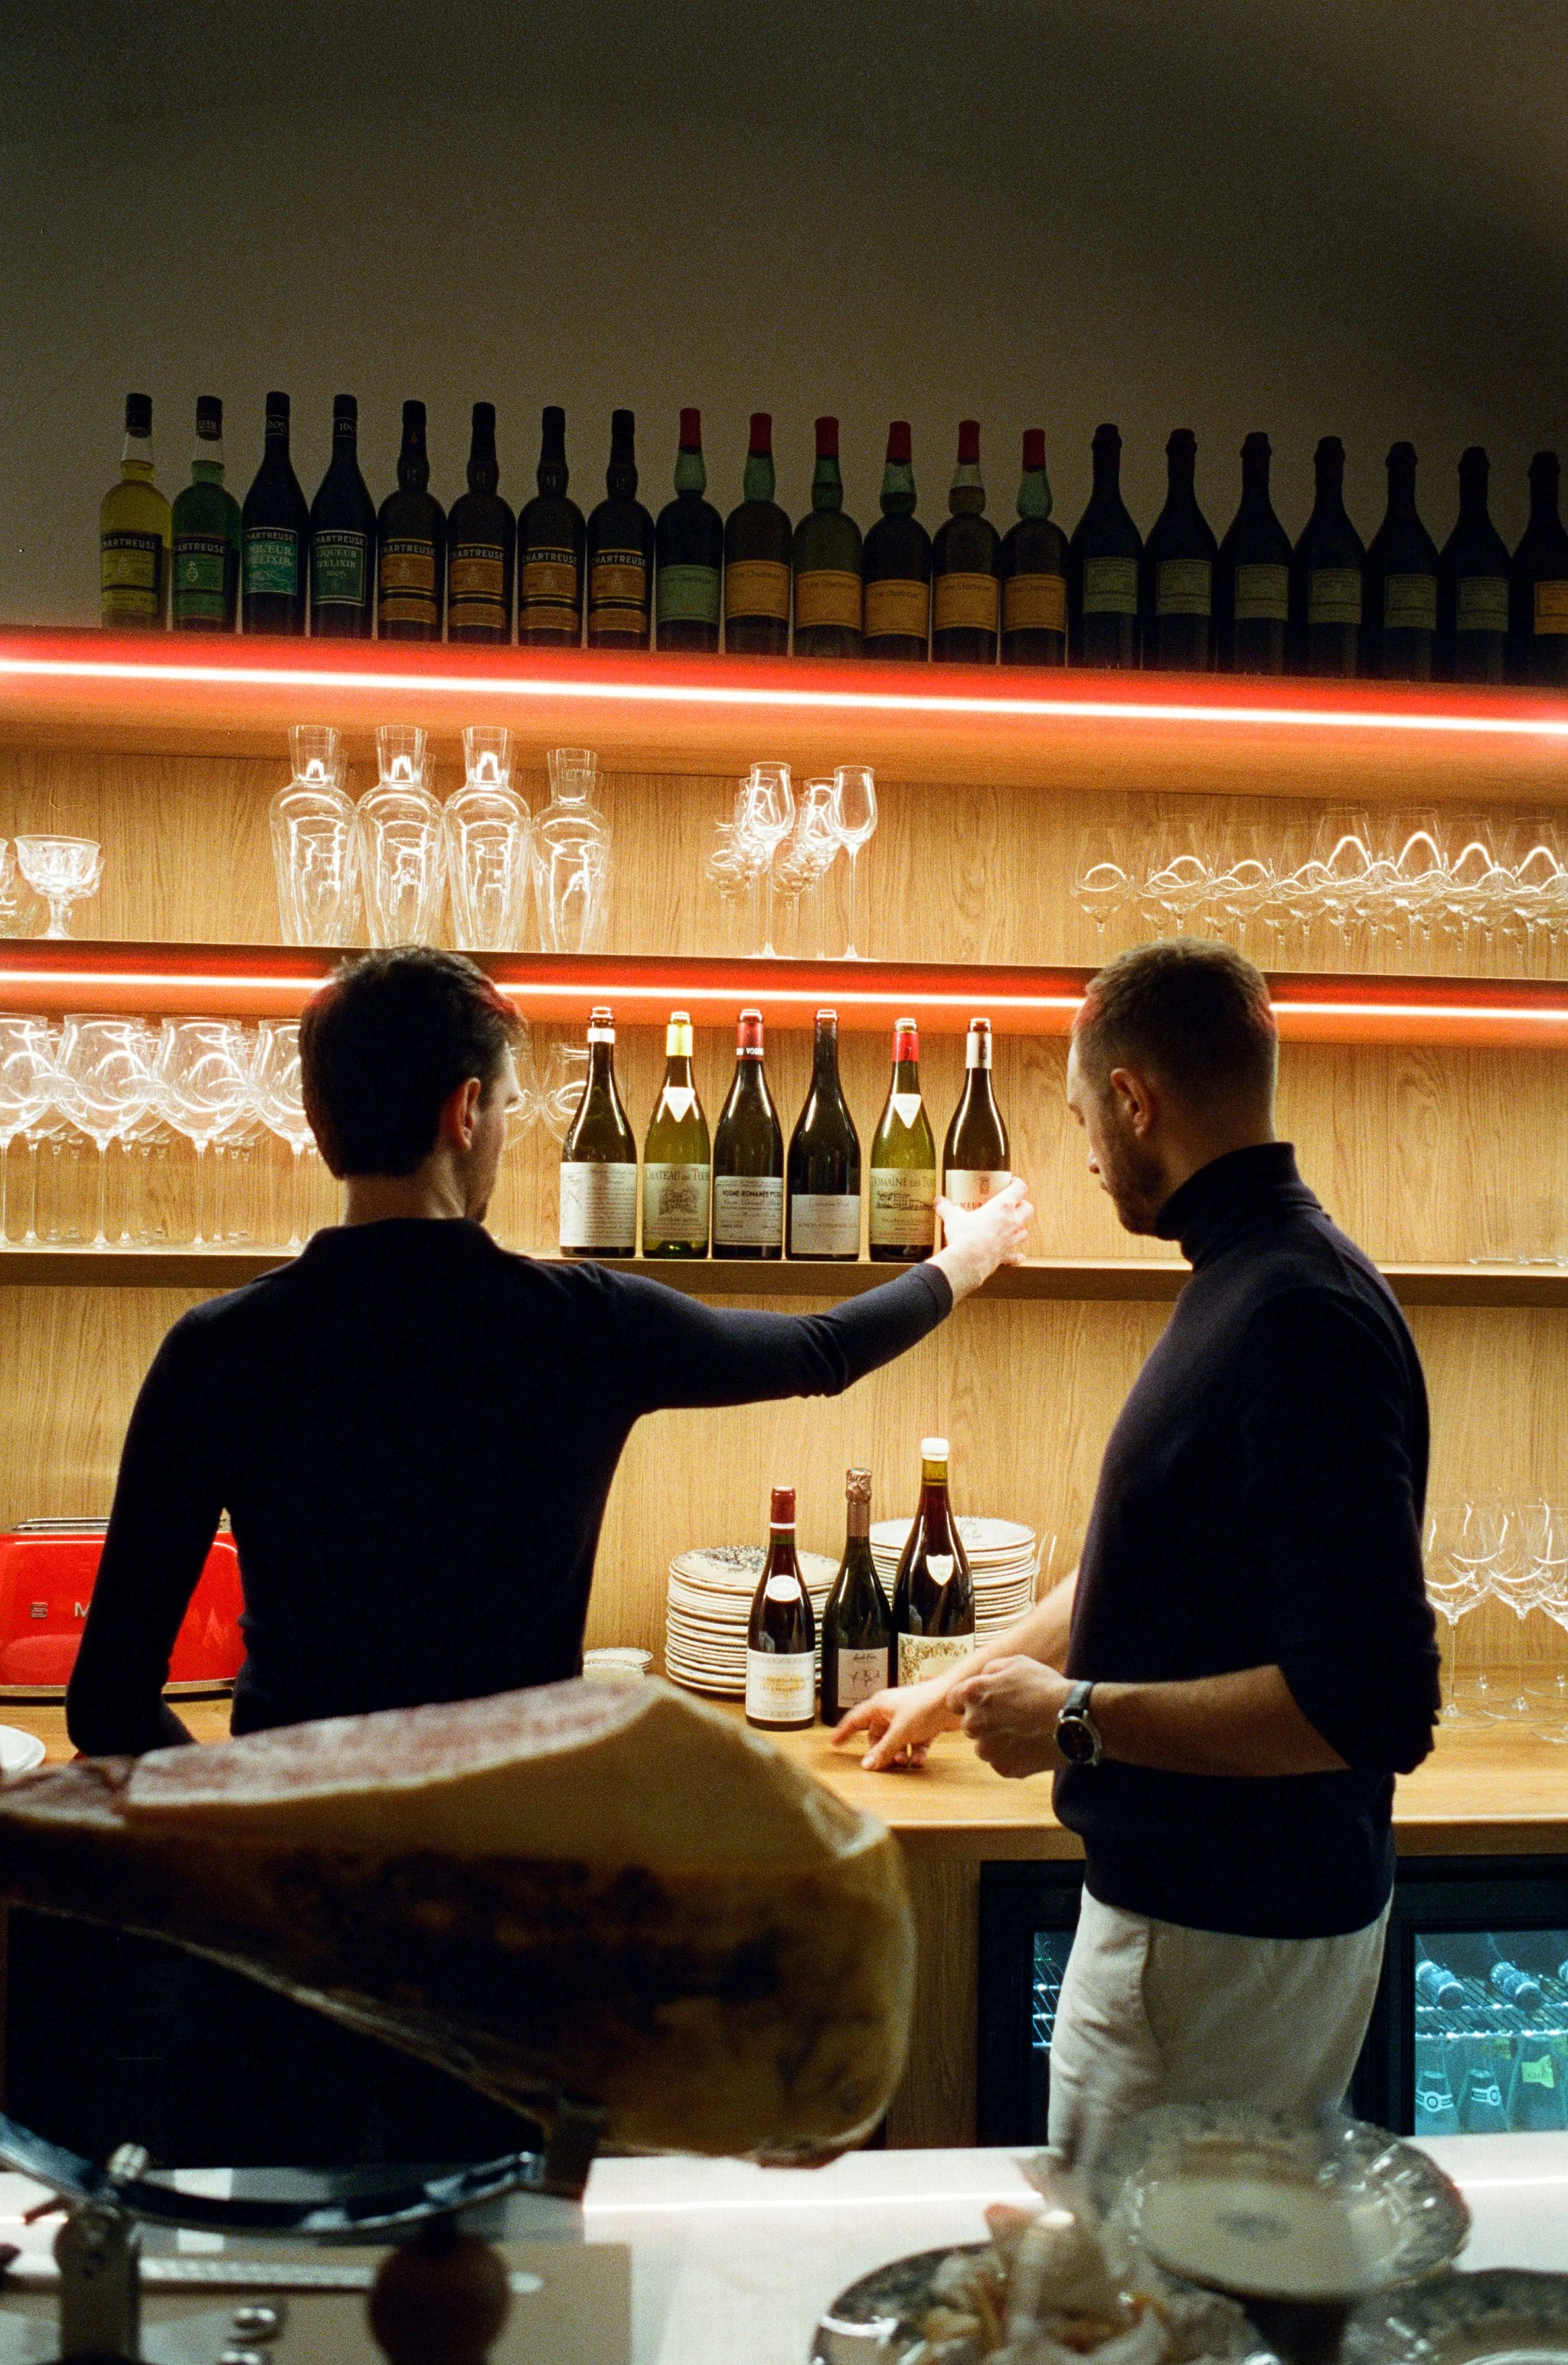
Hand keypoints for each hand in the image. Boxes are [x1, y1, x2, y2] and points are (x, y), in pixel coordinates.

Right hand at [832, 1676, 959, 1770]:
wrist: (954, 1699)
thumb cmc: (924, 1706)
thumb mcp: (900, 1731)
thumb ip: (883, 1750)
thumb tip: (867, 1765)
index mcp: (880, 1706)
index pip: (856, 1719)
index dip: (844, 1731)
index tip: (834, 1744)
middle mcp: (892, 1711)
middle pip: (878, 1736)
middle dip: (881, 1752)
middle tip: (886, 1764)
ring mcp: (908, 1719)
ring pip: (896, 1742)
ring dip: (899, 1755)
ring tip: (905, 1762)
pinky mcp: (924, 1726)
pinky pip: (914, 1743)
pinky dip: (916, 1753)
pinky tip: (919, 1761)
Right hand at [932, 1177, 1032, 1301]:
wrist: (967, 1261)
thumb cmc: (964, 1235)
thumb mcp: (953, 1217)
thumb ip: (946, 1208)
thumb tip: (938, 1201)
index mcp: (1002, 1206)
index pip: (1019, 1189)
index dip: (1017, 1184)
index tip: (1011, 1183)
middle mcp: (1012, 1221)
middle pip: (1028, 1208)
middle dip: (1022, 1205)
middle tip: (1013, 1205)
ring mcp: (1011, 1239)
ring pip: (1025, 1231)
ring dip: (1020, 1228)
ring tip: (1011, 1227)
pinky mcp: (1007, 1255)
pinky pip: (1016, 1256)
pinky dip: (1016, 1255)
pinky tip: (1015, 1256)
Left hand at [948, 1655, 1070, 1779]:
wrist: (1073, 1718)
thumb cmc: (1045, 1687)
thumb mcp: (1016, 1663)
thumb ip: (990, 1670)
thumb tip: (981, 1678)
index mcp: (973, 1694)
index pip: (953, 1700)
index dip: (969, 1700)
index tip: (985, 1702)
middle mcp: (973, 1723)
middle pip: (969, 1724)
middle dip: (985, 1720)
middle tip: (1012, 1715)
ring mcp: (988, 1749)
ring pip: (985, 1746)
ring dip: (998, 1740)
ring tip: (1024, 1731)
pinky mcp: (1004, 1768)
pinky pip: (1002, 1762)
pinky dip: (1013, 1756)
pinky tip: (1031, 1744)